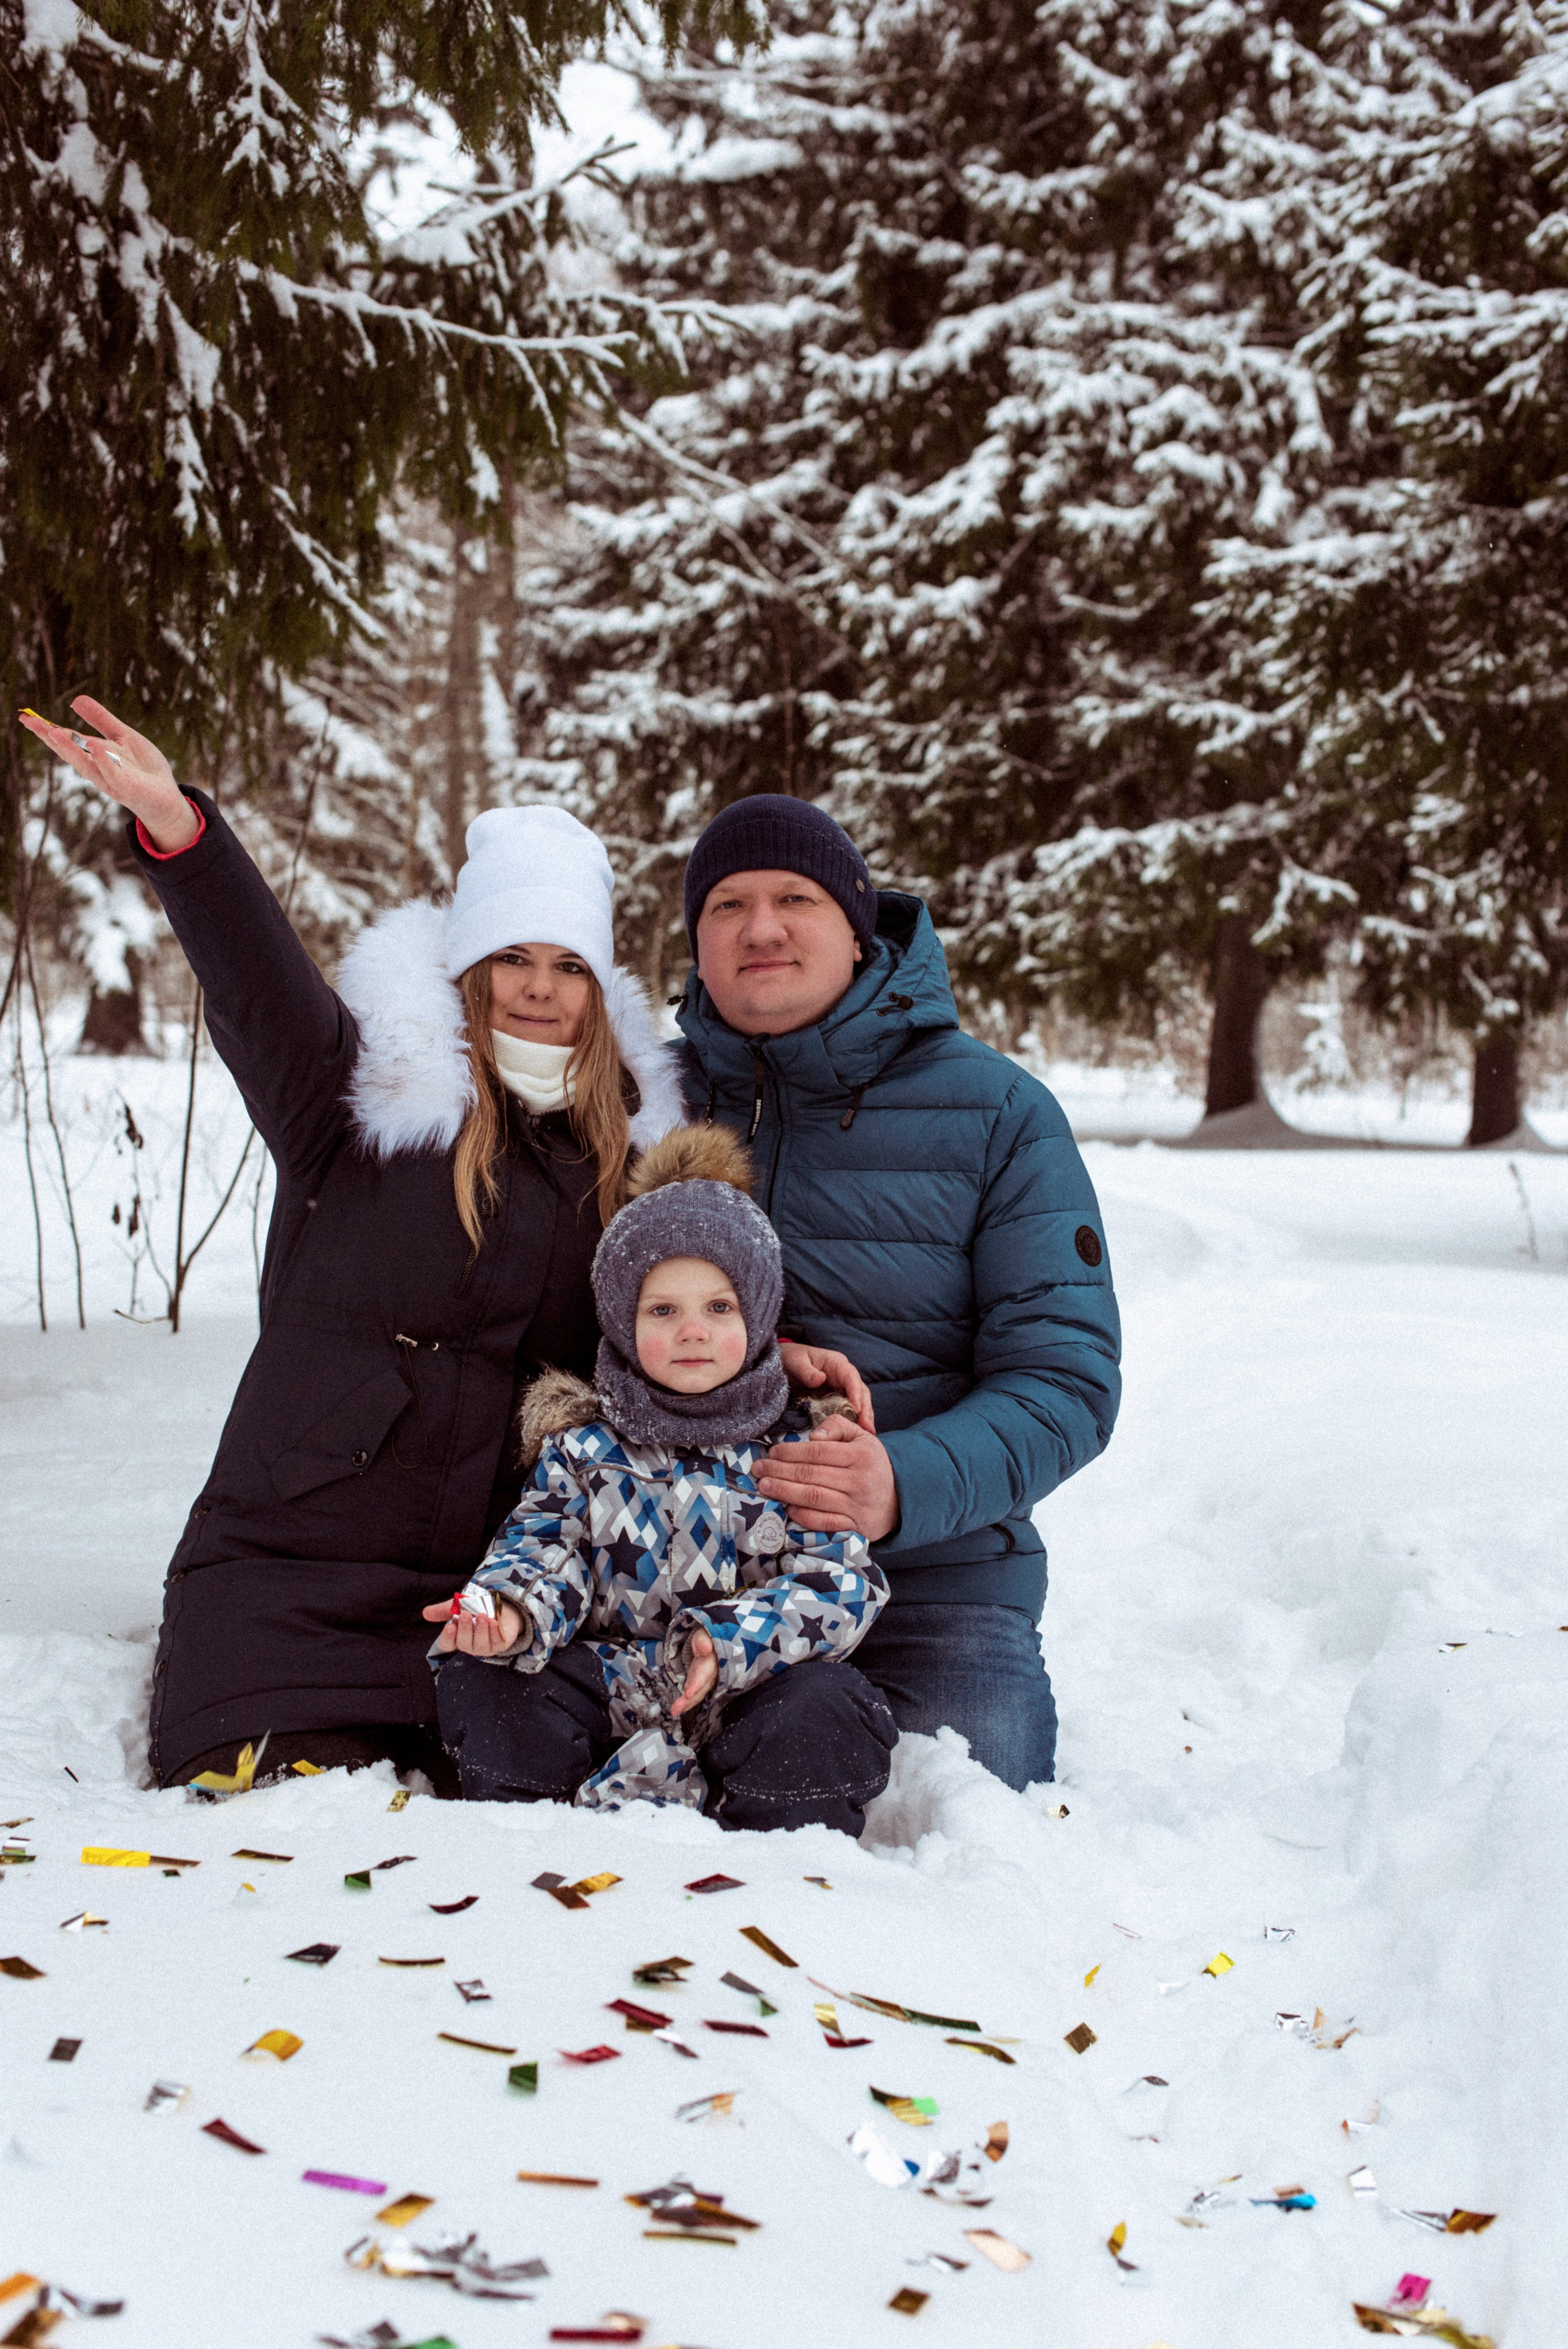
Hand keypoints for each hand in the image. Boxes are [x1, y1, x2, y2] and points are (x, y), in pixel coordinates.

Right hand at [18, 695, 200, 851]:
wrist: (167, 797)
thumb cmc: (144, 768)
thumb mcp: (123, 736)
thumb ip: (101, 720)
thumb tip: (76, 699)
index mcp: (94, 755)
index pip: (67, 740)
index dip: (47, 729)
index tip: (26, 717)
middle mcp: (97, 768)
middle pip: (70, 752)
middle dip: (51, 738)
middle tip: (31, 723)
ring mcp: (111, 780)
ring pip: (86, 764)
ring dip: (70, 749)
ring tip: (54, 732)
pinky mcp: (127, 789)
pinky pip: (113, 773)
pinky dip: (103, 761)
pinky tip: (95, 746)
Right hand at [422, 1595, 522, 1655]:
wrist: (500, 1606)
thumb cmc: (475, 1609)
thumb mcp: (458, 1607)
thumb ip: (443, 1610)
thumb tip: (425, 1612)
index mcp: (457, 1638)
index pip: (448, 1644)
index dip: (448, 1638)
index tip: (449, 1626)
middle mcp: (470, 1645)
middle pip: (464, 1643)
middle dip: (465, 1629)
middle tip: (465, 1615)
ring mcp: (485, 1647)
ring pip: (481, 1644)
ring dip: (481, 1630)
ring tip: (482, 1615)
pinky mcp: (500, 1644)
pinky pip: (497, 1642)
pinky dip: (494, 1632)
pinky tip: (493, 1622)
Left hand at [670, 1629, 717, 1718]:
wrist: (712, 1639)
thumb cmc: (707, 1635)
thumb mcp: (705, 1633)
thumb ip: (704, 1640)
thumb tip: (705, 1648)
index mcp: (712, 1660)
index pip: (705, 1673)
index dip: (697, 1684)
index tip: (688, 1693)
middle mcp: (711, 1673)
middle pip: (700, 1688)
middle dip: (689, 1699)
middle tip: (676, 1709)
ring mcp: (706, 1679)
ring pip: (698, 1693)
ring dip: (687, 1704)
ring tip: (674, 1711)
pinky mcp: (700, 1682)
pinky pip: (695, 1694)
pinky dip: (687, 1702)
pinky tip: (678, 1709)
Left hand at [757, 1416, 899, 1538]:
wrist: (900, 1499)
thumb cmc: (873, 1464)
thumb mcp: (862, 1438)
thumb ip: (838, 1426)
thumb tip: (813, 1436)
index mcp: (860, 1455)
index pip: (818, 1452)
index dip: (791, 1452)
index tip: (772, 1452)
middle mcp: (859, 1481)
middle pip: (811, 1475)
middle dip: (779, 1471)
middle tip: (758, 1468)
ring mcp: (856, 1506)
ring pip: (813, 1498)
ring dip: (785, 1491)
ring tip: (765, 1486)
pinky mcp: (854, 1527)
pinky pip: (824, 1522)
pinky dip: (803, 1516)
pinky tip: (787, 1508)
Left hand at [778, 1341, 875, 1432]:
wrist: (784, 1364)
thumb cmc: (790, 1359)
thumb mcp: (794, 1362)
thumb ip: (805, 1370)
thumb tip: (820, 1379)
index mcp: (836, 1363)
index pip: (851, 1376)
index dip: (856, 1392)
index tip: (858, 1409)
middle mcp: (843, 1376)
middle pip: (860, 1391)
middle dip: (865, 1409)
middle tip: (867, 1428)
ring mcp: (842, 1388)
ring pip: (859, 1402)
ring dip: (863, 1418)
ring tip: (867, 1434)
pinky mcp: (837, 1399)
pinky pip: (849, 1410)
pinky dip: (854, 1421)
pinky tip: (856, 1434)